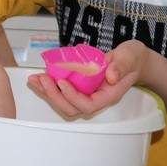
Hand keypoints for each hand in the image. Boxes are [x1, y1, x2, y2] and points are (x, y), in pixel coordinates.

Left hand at [27, 40, 144, 118]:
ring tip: (34, 80)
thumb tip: (111, 75)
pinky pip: (62, 92)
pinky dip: (48, 86)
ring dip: (47, 93)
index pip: (88, 105)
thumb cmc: (132, 58)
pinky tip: (38, 77)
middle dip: (54, 96)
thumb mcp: (130, 57)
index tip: (61, 81)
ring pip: (64, 103)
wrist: (132, 59)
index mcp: (109, 95)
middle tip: (42, 79)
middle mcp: (96, 98)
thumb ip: (121, 65)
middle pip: (72, 108)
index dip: (72, 96)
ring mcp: (87, 94)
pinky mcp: (80, 87)